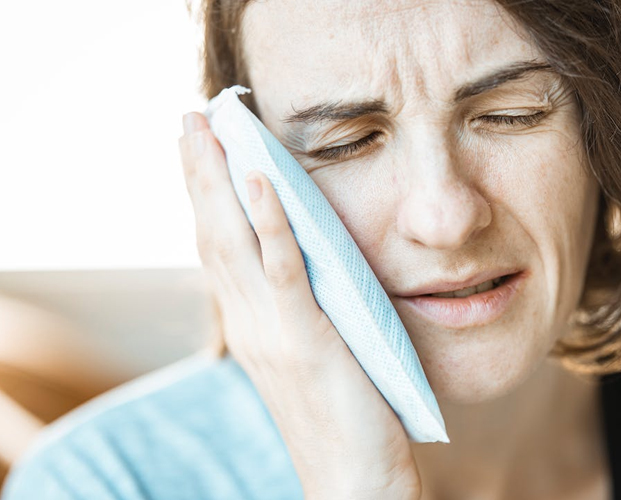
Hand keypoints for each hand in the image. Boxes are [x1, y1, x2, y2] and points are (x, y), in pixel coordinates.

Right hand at [178, 112, 420, 498]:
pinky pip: (282, 269)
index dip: (207, 197)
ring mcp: (272, 332)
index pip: (219, 250)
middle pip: (213, 234)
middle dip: (199, 173)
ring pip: (234, 241)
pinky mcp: (306, 339)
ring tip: (208, 128)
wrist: (353, 484)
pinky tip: (258, 178)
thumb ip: (301, 313)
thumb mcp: (314, 357)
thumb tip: (309, 269)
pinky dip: (267, 221)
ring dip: (219, 180)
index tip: (201, 150)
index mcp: (252, 328)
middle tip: (189, 118)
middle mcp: (250, 325)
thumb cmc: (342, 420)